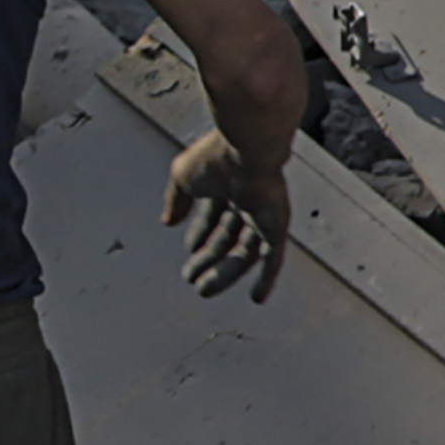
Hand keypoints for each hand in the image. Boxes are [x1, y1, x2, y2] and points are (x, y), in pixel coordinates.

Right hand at [166, 126, 289, 299]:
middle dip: (208, 261)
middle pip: (227, 239)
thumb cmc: (217, 155)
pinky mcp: (277, 225)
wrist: (246, 148)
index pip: (212, 216)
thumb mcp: (182, 176)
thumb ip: (175, 199)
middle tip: (192, 279)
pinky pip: (273, 257)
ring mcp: (263, 215)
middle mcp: (246, 201)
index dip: (199, 234)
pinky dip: (267, 278)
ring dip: (225, 273)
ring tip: (204, 290)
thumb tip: (167, 220)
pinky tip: (258, 297)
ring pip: (244, 253)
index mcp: (225, 186)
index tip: (189, 251)